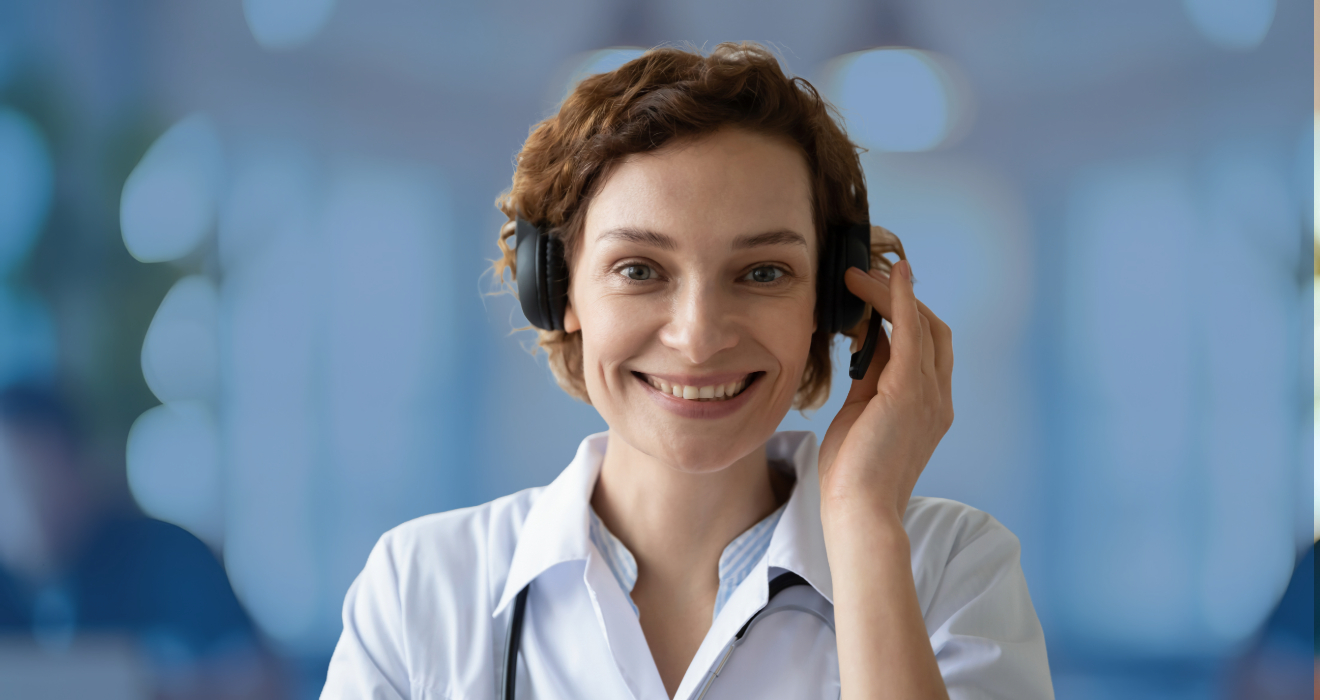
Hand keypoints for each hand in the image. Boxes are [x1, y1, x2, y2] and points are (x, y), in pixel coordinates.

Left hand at [817, 260, 953, 522]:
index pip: (924, 348)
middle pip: (928, 330)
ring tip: (856, 275)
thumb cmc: (854, 476)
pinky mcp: (908, 391)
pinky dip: (899, 300)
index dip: (903, 316)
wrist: (860, 513)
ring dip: (888, 294)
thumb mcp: (862, 416)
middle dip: (897, 299)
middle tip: (861, 277)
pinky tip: (888, 277)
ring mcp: (928, 394)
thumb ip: (870, 379)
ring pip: (918, 325)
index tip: (873, 296)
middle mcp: (937, 397)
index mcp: (929, 408)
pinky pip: (908, 332)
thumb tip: (865, 343)